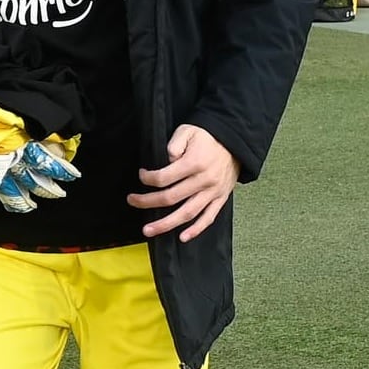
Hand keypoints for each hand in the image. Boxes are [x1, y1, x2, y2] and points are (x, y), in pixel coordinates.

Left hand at [131, 124, 236, 241]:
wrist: (235, 142)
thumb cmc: (208, 137)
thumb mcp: (188, 131)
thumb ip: (174, 144)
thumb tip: (166, 160)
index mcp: (194, 163)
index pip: (164, 177)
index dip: (148, 178)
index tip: (142, 176)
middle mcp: (204, 180)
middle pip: (171, 198)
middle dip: (147, 202)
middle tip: (133, 202)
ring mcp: (213, 192)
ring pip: (187, 213)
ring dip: (166, 224)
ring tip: (149, 230)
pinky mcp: (220, 199)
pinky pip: (208, 218)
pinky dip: (196, 230)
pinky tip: (183, 237)